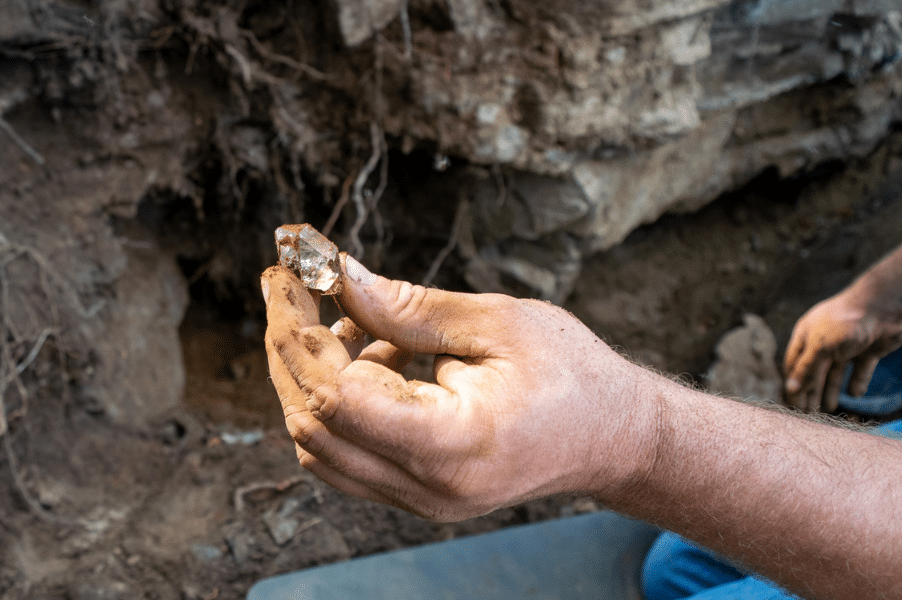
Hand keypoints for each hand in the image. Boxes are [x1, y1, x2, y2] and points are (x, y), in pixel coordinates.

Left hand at [261, 255, 658, 521]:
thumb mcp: (497, 322)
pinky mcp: (413, 494)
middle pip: (312, 425)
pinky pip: (343, 454)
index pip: (338, 400)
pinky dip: (337, 400)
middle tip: (289, 283)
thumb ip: (410, 307)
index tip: (290, 278)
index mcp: (452, 444)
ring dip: (310, 375)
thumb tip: (339, 278)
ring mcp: (417, 500)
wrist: (613, 437)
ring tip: (349, 317)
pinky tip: (368, 351)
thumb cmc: (572, 374)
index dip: (301, 335)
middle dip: (288, 348)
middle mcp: (427, 488)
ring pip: (317, 445)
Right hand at [782, 292, 901, 412]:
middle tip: (808, 413)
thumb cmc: (845, 322)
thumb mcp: (820, 346)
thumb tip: (790, 389)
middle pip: (813, 371)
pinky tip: (855, 394)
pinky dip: (856, 382)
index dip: (792, 383)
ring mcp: (846, 346)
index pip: (794, 364)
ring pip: (834, 373)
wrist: (883, 308)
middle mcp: (824, 341)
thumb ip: (805, 369)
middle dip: (810, 391)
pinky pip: (859, 370)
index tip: (791, 404)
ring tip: (828, 409)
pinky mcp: (867, 351)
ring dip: (830, 390)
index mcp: (807, 336)